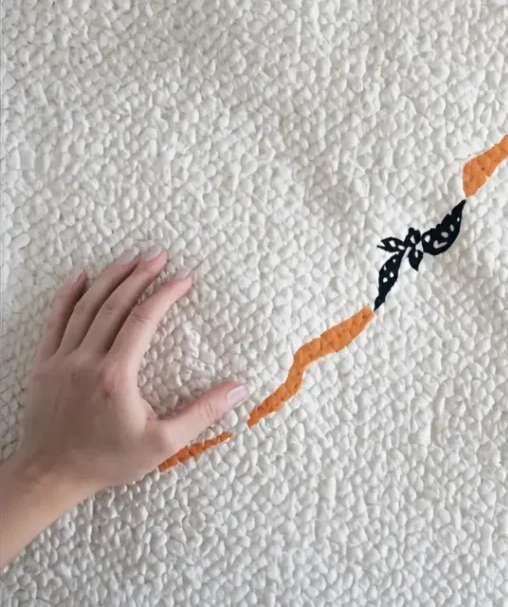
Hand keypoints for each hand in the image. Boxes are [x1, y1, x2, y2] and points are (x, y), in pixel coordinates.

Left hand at [0, 248, 246, 568]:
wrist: (49, 477)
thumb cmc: (107, 461)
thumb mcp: (162, 444)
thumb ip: (202, 414)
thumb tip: (238, 388)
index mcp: (116, 376)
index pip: (143, 320)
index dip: (165, 294)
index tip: (184, 278)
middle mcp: (86, 361)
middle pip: (115, 305)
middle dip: (139, 275)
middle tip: (159, 254)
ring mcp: (61, 361)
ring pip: (86, 307)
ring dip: (110, 278)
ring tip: (130, 257)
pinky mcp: (43, 365)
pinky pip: (55, 321)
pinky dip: (68, 295)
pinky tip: (81, 276)